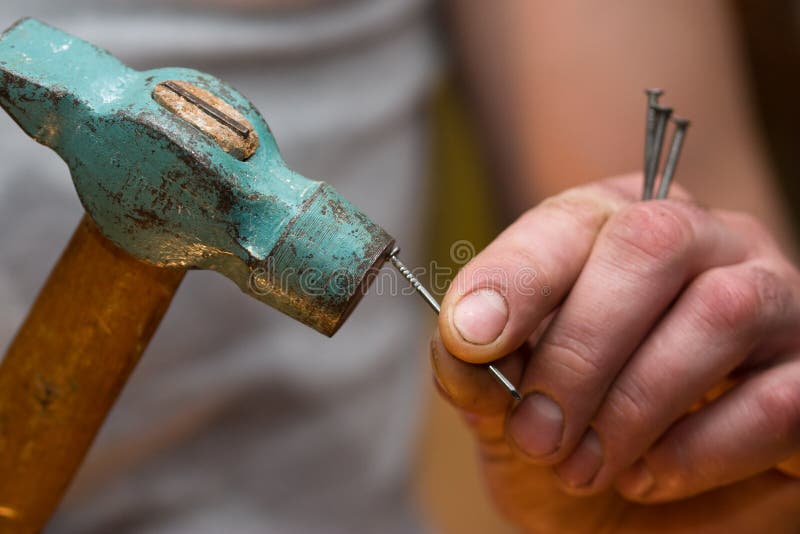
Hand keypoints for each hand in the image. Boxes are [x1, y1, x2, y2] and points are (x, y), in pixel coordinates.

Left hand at [432, 175, 799, 530]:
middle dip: (580, 346)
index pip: (574, 220)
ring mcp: (772, 301)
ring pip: (721, 311)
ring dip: (635, 402)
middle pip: (652, 244)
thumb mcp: (502, 409)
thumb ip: (476, 371)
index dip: (518, 275)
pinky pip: (776, 398)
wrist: (633, 513)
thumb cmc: (567, 436)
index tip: (470, 339)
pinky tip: (645, 474)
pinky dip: (697, 449)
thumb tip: (460, 343)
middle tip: (536, 431)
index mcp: (619, 229)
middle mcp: (704, 244)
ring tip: (584, 467)